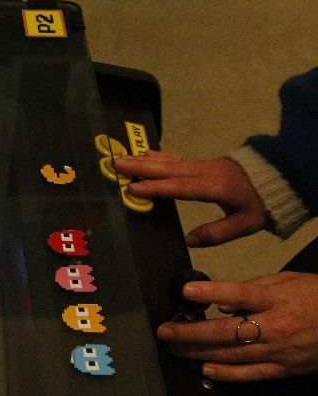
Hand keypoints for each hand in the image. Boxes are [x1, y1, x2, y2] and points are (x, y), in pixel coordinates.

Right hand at [115, 151, 268, 245]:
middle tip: (116, 163)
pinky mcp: (204, 164)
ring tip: (123, 158)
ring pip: (171, 161)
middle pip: (169, 169)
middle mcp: (205, 172)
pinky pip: (178, 159)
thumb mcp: (245, 224)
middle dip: (141, 167)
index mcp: (214, 187)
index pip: (180, 187)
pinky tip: (147, 155)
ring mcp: (204, 165)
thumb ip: (217, 233)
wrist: (279, 179)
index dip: (155, 188)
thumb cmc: (260, 204)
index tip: (132, 188)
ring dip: (145, 160)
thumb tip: (189, 240)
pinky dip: (160, 156)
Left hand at [157, 273, 317, 380]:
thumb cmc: (314, 297)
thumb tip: (221, 302)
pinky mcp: (283, 370)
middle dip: (191, 332)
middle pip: (227, 331)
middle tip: (165, 331)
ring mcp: (279, 351)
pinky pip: (250, 374)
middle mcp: (276, 327)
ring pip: (232, 355)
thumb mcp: (286, 282)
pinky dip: (225, 373)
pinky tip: (204, 369)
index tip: (186, 292)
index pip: (240, 294)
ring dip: (198, 353)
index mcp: (278, 300)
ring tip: (174, 348)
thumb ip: (251, 289)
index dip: (212, 293)